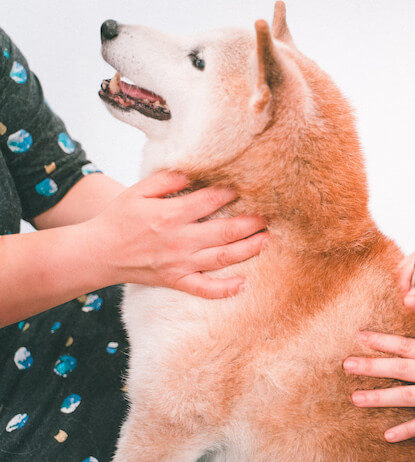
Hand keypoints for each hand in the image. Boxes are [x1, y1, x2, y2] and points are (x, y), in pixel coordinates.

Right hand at [85, 171, 267, 297]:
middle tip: (268, 216)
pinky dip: (225, 289)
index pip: (210, 201)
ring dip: (248, 249)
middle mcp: (180, 240)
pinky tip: (243, 284)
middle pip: (224, 231)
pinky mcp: (177, 280)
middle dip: (250, 223)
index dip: (231, 193)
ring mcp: (180, 263)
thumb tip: (193, 172)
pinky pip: (205, 289)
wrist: (98, 254)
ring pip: (222, 258)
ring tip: (266, 240)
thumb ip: (166, 179)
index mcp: (171, 215)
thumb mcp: (138, 191)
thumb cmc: (119, 219)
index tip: (247, 187)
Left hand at [343, 331, 414, 441]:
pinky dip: (406, 430)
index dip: (381, 340)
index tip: (360, 336)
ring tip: (355, 398)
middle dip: (371, 366)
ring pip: (405, 395)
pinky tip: (387, 435)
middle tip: (346, 364)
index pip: (405, 344)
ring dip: (378, 397)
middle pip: (398, 367)